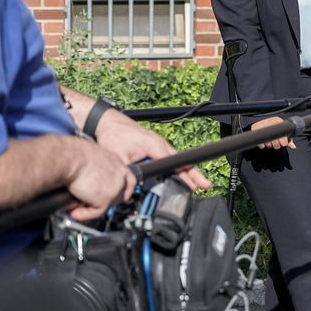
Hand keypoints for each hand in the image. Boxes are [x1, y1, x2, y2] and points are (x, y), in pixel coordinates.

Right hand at [64, 137, 135, 220]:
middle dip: (105, 201)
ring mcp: (115, 187)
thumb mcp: (90, 156)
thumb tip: (87, 175)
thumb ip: (95, 167)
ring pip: (106, 204)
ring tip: (75, 206)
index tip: (123, 195)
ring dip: (91, 207)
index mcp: (116, 162)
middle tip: (89, 203)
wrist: (70, 158)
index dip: (125, 188)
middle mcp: (119, 174)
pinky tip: (73, 211)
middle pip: (120, 193)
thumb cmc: (73, 153)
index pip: (129, 177)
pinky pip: (96, 212)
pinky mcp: (106, 199)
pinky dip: (83, 214)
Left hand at [94, 108, 210, 189]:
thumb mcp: (119, 157)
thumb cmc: (113, 134)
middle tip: (205, 185)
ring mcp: (158, 144)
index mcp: (155, 146)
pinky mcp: (153, 146)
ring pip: (176, 159)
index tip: (195, 184)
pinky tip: (178, 175)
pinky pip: (169, 157)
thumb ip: (129, 173)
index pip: (175, 163)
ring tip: (196, 183)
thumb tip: (131, 188)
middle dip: (194, 174)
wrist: (106, 121)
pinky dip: (176, 166)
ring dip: (186, 170)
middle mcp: (160, 144)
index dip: (185, 176)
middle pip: (182, 161)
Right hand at [252, 116, 295, 149]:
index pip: (282, 136)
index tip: (283, 143)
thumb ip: (289, 139)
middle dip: (276, 145)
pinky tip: (264, 142)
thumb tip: (293, 146)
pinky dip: (262, 145)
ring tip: (270, 142)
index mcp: (278, 121)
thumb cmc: (274, 126)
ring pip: (268, 142)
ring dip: (269, 145)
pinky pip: (260, 143)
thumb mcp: (282, 130)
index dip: (283, 142)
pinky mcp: (255, 129)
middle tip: (276, 143)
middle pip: (275, 141)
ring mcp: (262, 125)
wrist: (262, 121)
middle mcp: (270, 122)